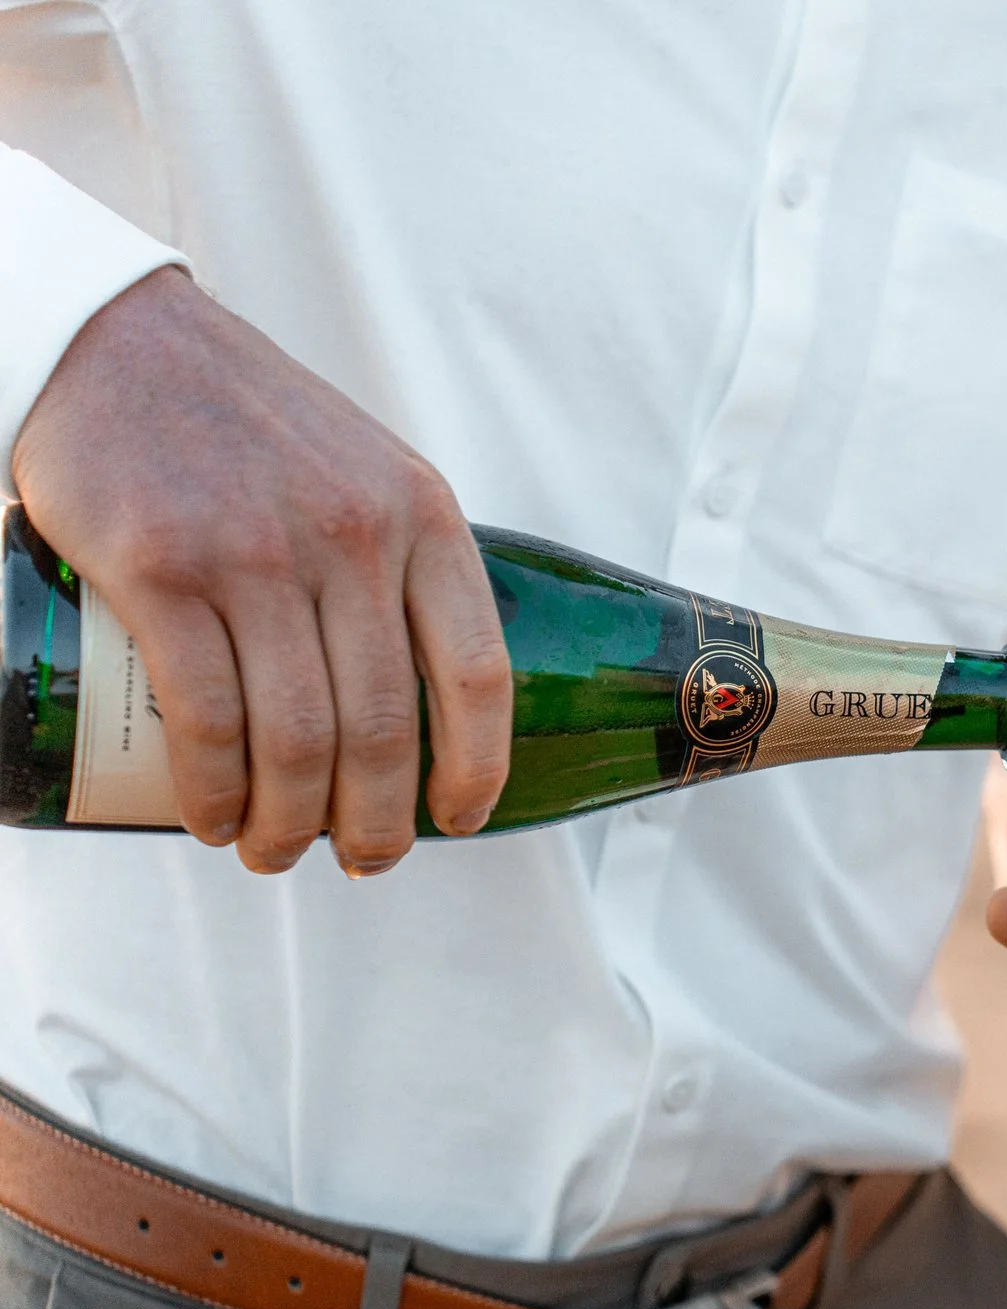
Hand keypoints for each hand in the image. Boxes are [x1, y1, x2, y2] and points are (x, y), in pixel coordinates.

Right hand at [10, 267, 511, 873]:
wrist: (118, 340)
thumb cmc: (249, 424)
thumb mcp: (367, 473)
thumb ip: (402, 562)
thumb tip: (426, 697)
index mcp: (421, 518)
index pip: (477, 674)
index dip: (478, 767)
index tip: (460, 819)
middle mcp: (351, 537)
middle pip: (383, 728)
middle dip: (373, 823)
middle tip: (357, 860)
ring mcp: (256, 554)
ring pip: (296, 740)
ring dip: (286, 824)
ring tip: (270, 852)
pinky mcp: (161, 570)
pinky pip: (206, 719)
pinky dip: (212, 792)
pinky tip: (209, 818)